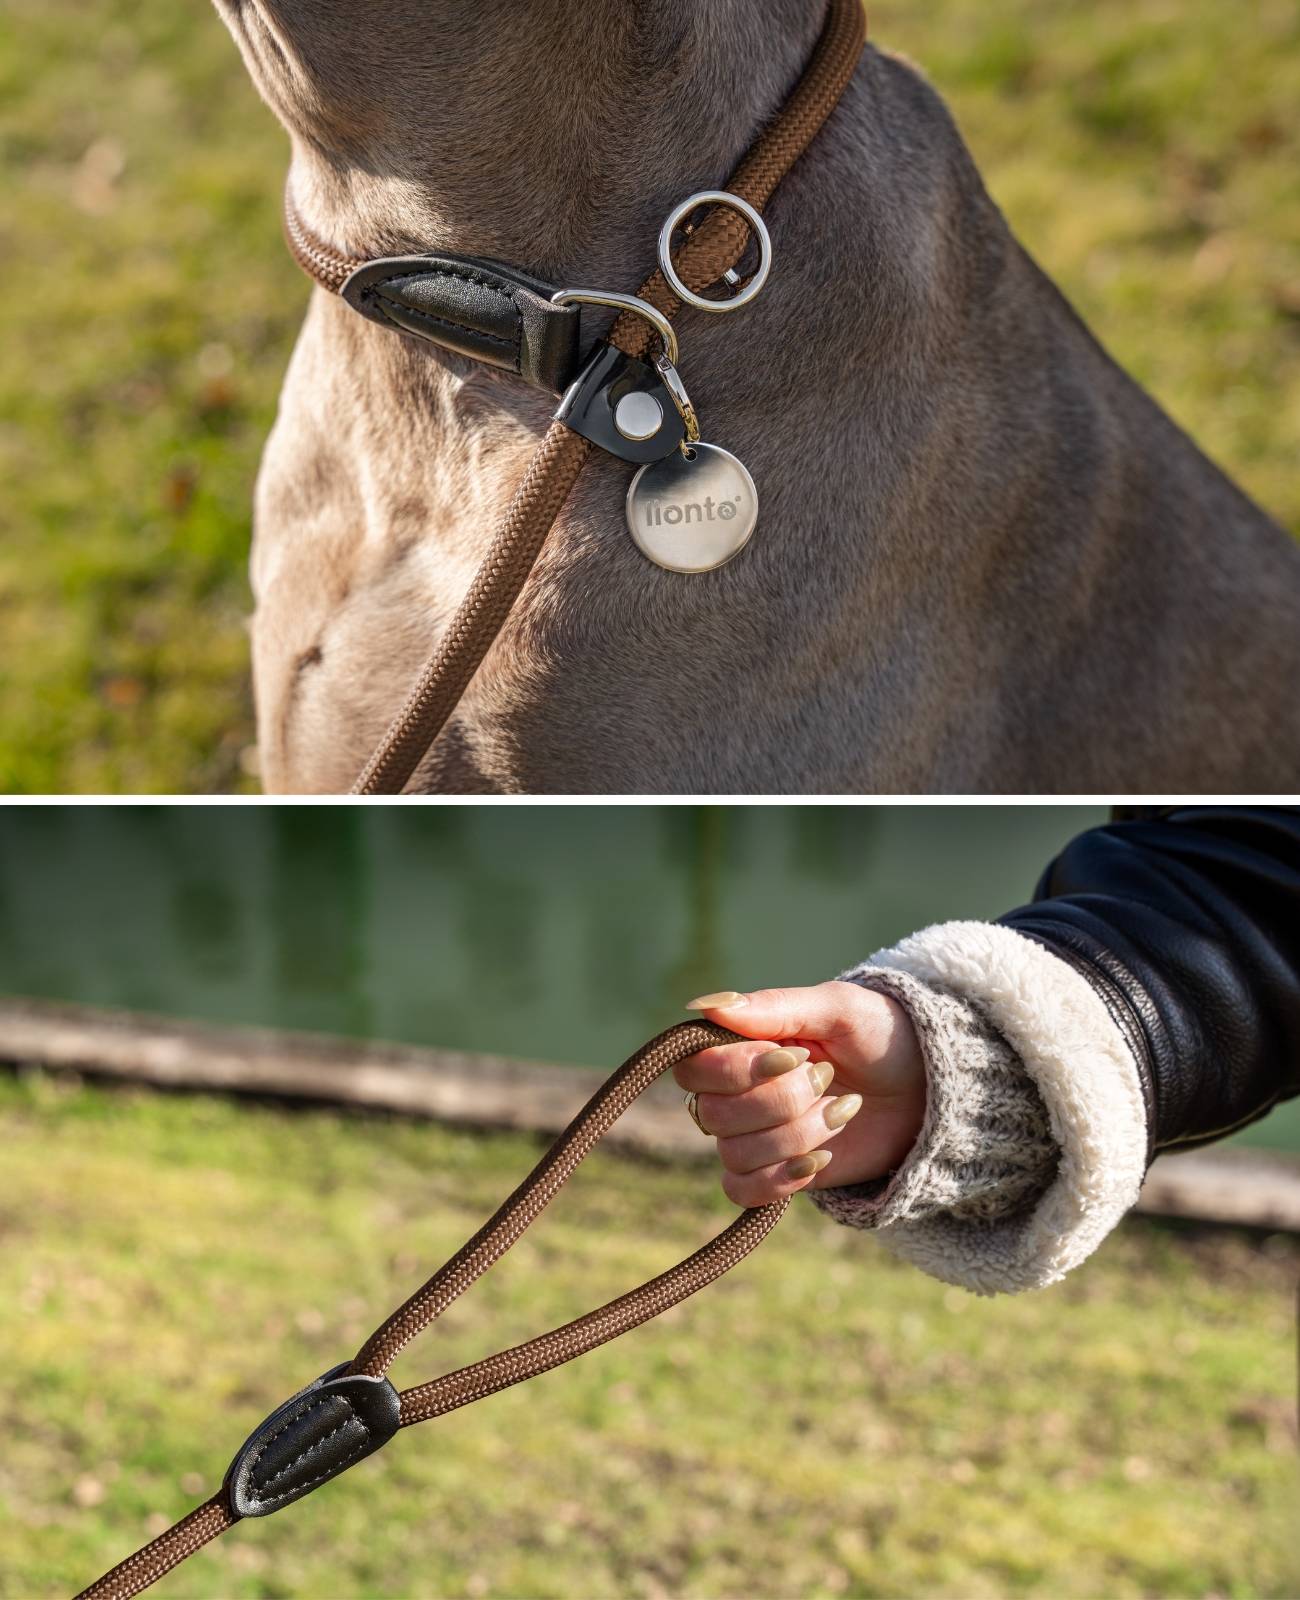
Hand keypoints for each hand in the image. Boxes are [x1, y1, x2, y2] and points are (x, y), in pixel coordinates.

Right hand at [673, 981, 924, 1205]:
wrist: (924, 1087)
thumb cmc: (878, 1034)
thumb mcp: (837, 1008)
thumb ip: (773, 1007)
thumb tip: (704, 1005)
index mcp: (740, 1044)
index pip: (695, 1068)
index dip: (737, 1070)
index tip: (794, 1056)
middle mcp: (736, 1090)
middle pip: (714, 1114)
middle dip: (782, 1101)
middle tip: (827, 1078)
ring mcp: (753, 1134)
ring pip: (736, 1154)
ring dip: (797, 1136)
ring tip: (840, 1112)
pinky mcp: (774, 1171)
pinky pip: (742, 1191)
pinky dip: (780, 1179)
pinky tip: (821, 1159)